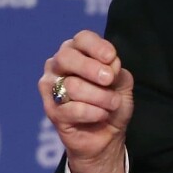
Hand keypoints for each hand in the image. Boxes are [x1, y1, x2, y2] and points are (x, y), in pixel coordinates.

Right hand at [38, 30, 133, 172]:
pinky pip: (73, 109)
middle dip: (92, 69)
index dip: (97, 46)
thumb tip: (110, 64)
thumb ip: (115, 69)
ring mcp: (50, 88)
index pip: (82, 39)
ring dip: (100, 97)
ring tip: (112, 104)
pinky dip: (94, 112)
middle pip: (67, 57)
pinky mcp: (51, 111)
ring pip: (72, 85)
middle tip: (109, 80)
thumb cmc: (112, 101)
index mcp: (77, 51)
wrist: (107, 134)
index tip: (111, 58)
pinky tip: (101, 115)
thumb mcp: (122, 82)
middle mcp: (58, 65)